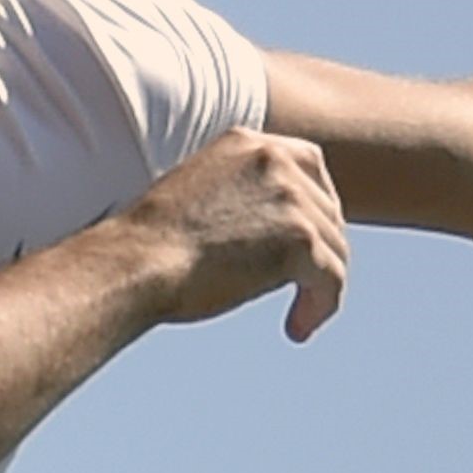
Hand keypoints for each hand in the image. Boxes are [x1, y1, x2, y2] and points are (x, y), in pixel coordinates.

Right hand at [128, 129, 352, 338]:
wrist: (137, 263)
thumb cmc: (151, 247)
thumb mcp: (198, 195)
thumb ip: (238, 196)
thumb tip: (270, 234)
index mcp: (247, 143)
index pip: (309, 164)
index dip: (317, 205)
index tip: (307, 238)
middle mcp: (274, 159)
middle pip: (328, 210)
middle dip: (321, 250)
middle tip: (306, 286)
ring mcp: (291, 197)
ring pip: (335, 248)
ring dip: (320, 286)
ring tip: (300, 316)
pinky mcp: (300, 240)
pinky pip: (332, 279)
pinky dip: (321, 306)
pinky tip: (298, 329)